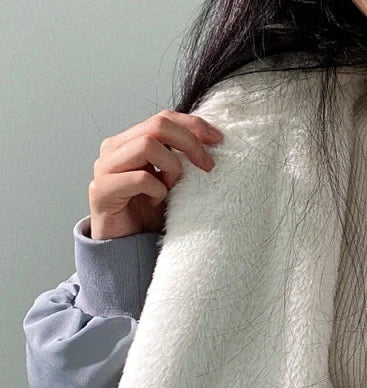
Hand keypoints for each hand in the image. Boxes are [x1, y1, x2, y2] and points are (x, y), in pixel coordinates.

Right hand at [88, 109, 223, 239]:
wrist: (125, 244)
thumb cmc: (149, 212)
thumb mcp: (170, 179)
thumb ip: (178, 157)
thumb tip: (211, 141)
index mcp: (130, 140)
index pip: (163, 118)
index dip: (193, 125)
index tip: (218, 139)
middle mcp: (114, 148)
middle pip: (157, 126)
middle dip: (190, 143)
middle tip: (208, 166)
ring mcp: (105, 167)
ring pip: (148, 146)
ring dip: (171, 167)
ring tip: (171, 189)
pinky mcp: (102, 190)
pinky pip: (140, 178)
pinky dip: (158, 190)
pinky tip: (157, 203)